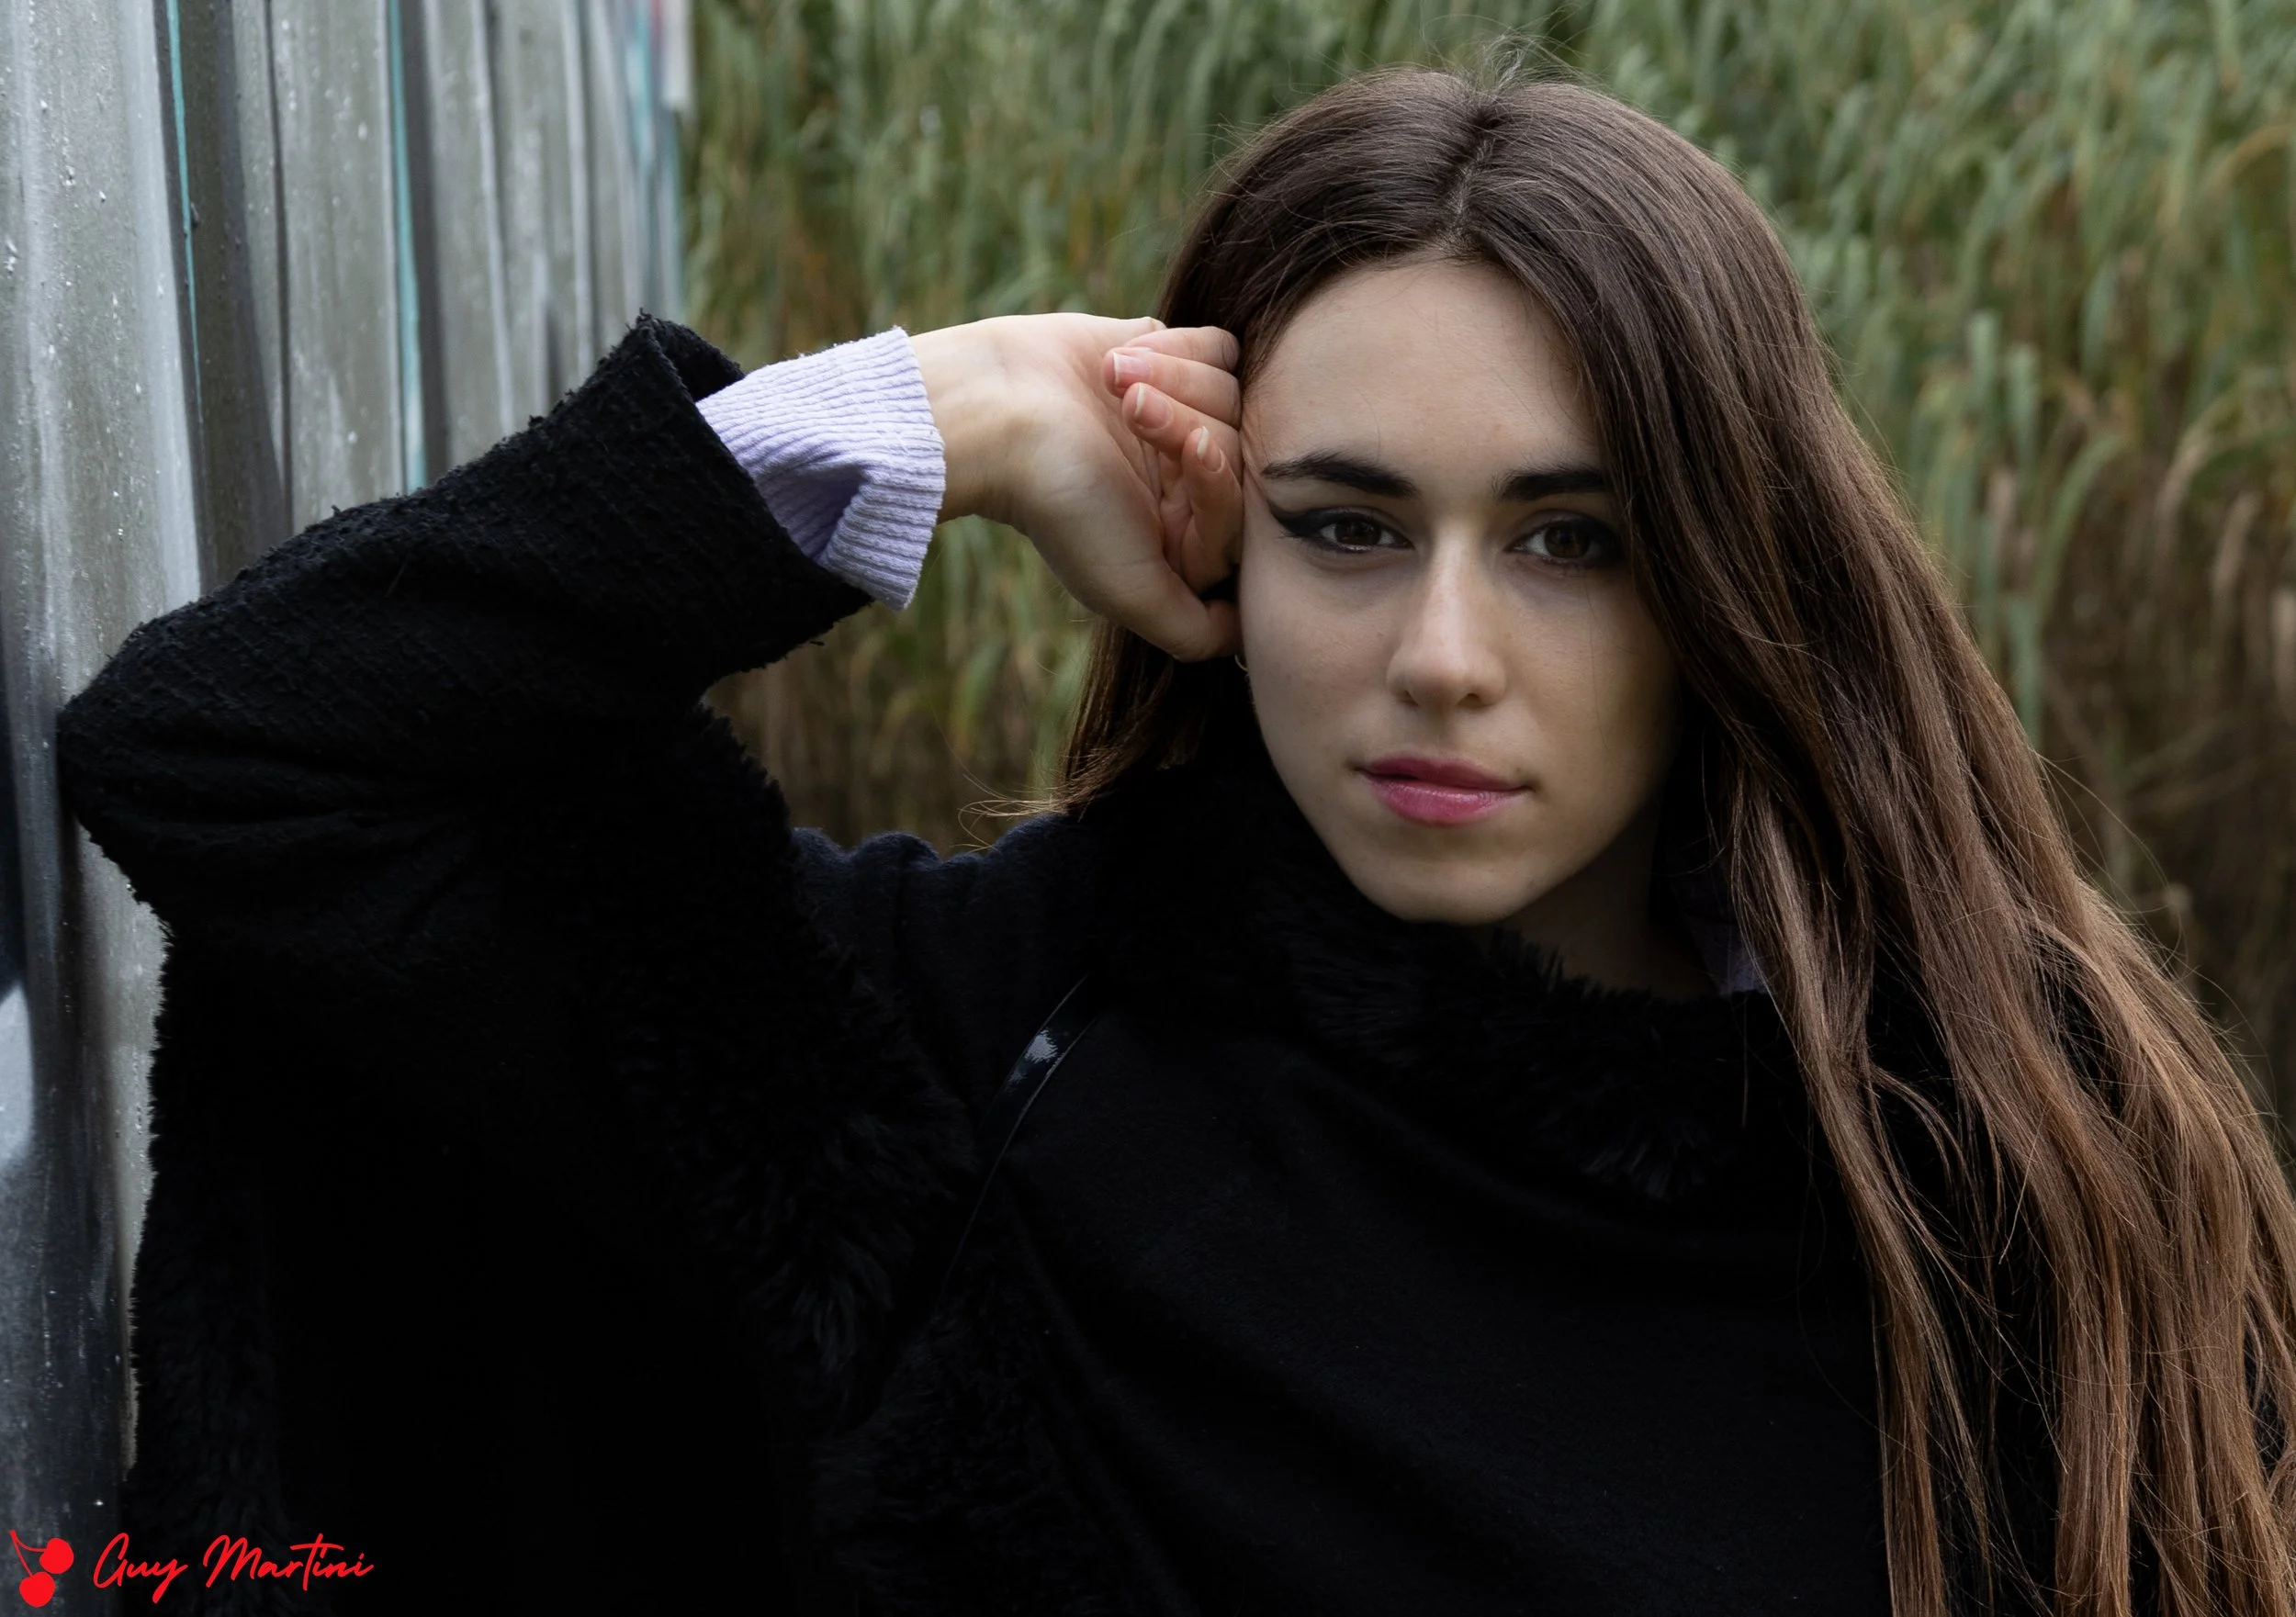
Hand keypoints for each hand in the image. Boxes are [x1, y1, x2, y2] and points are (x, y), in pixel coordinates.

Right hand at [910, 314, 1242, 659]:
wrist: (999, 410)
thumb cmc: (1063, 507)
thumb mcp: (1130, 592)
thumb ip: (1194, 631)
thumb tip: (1246, 634)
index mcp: (1178, 533)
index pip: (1242, 508)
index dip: (1219, 481)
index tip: (1189, 453)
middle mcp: (1182, 479)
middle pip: (1239, 447)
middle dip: (1185, 423)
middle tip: (1131, 410)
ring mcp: (1178, 416)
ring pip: (1232, 393)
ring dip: (1171, 382)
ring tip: (1116, 382)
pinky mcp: (1169, 358)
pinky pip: (1220, 350)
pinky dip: (1175, 350)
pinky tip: (1121, 362)